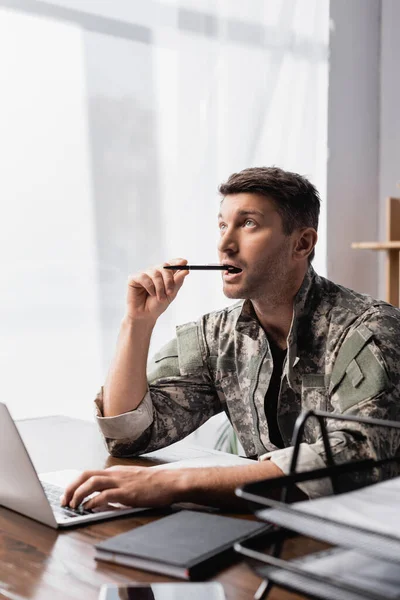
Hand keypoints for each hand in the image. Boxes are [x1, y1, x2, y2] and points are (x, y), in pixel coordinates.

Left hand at [60, 465, 185, 509]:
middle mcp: (115, 474)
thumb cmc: (154, 483)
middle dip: (71, 488)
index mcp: (115, 471)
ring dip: (79, 494)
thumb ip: (117, 486)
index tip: (68, 494)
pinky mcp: (127, 492)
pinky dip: (94, 501)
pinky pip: (105, 495)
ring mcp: (121, 482)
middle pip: (86, 476)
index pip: (89, 474)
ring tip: (73, 505)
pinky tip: (89, 507)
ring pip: (92, 483)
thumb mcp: (131, 481)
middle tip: (64, 501)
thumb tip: (102, 498)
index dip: (75, 484)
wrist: (170, 482)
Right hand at [126, 258, 188, 322]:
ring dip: (160, 287)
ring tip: (159, 298)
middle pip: (164, 266)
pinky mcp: (134, 278)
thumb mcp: (171, 294)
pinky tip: (150, 293)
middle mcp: (154, 272)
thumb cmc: (157, 305)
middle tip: (170, 292)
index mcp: (164, 275)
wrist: (146, 316)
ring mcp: (144, 274)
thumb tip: (185, 270)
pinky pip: (144, 277)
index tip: (184, 262)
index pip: (171, 264)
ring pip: (155, 273)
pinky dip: (150, 287)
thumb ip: (177, 281)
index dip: (177, 262)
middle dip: (169, 280)